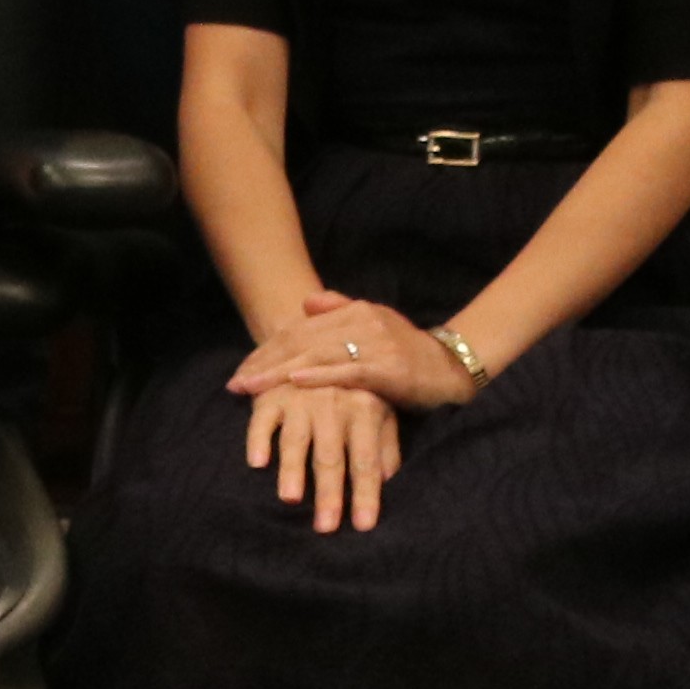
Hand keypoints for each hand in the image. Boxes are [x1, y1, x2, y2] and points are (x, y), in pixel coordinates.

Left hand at [234, 292, 479, 416]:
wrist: (452, 366)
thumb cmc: (408, 349)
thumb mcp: (375, 321)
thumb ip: (340, 309)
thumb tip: (305, 302)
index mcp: (352, 310)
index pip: (299, 329)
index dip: (268, 348)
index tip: (242, 369)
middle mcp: (359, 321)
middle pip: (301, 341)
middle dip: (264, 362)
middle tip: (236, 382)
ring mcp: (373, 343)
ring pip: (315, 356)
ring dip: (279, 372)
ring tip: (252, 386)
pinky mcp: (386, 367)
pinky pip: (345, 371)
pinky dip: (318, 376)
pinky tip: (294, 381)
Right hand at [243, 376, 403, 532]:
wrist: (318, 336)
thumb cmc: (355, 385)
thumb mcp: (381, 408)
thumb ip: (385, 445)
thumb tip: (390, 482)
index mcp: (364, 408)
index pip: (366, 459)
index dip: (366, 493)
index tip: (364, 526)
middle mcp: (332, 404)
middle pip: (330, 456)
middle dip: (329, 493)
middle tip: (326, 528)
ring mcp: (299, 397)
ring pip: (295, 439)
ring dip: (292, 469)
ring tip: (291, 499)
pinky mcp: (270, 393)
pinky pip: (261, 419)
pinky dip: (257, 439)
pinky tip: (256, 463)